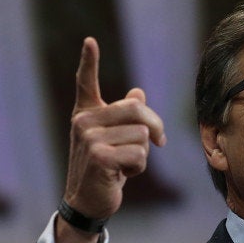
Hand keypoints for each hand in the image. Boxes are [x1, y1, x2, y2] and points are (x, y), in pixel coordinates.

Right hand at [63, 37, 165, 219]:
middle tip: (160, 142)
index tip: (90, 41)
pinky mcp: (99, 156)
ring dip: (143, 154)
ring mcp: (89, 138)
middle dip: (155, 127)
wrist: (87, 201)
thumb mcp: (113, 140)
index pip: (86, 83)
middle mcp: (84, 121)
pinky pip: (140, 155)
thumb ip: (124, 117)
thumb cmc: (105, 168)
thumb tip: (138, 92)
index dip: (89, 61)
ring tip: (124, 164)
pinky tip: (121, 175)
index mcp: (86, 113)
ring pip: (142, 135)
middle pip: (137, 109)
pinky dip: (138, 168)